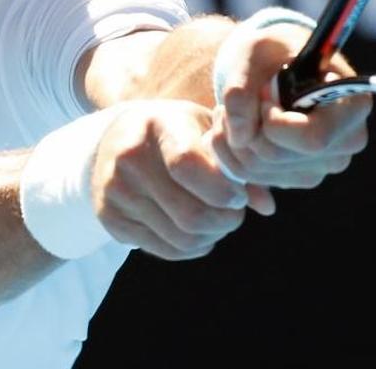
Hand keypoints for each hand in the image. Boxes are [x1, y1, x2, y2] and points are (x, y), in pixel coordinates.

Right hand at [90, 100, 267, 259]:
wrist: (114, 139)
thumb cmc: (173, 131)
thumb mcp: (203, 129)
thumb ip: (236, 162)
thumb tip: (266, 206)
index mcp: (158, 125)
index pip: (187, 165)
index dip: (221, 190)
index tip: (238, 195)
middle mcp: (129, 157)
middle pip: (189, 213)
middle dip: (225, 221)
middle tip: (235, 214)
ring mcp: (114, 190)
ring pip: (180, 237)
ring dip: (211, 237)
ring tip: (218, 222)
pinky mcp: (110, 218)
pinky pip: (164, 250)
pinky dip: (191, 248)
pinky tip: (198, 232)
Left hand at [211, 23, 370, 191]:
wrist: (276, 64)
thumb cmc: (273, 50)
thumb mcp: (253, 51)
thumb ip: (240, 87)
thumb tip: (240, 136)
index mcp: (353, 105)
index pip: (313, 138)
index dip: (274, 123)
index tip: (263, 96)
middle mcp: (346, 142)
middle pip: (277, 157)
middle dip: (242, 128)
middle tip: (233, 101)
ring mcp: (325, 165)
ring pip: (258, 170)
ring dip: (230, 140)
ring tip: (230, 110)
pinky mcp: (300, 176)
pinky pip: (252, 178)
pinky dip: (232, 154)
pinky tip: (236, 127)